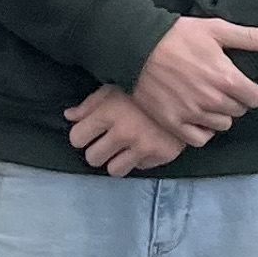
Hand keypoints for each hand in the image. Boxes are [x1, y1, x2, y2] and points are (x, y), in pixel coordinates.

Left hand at [64, 84, 183, 176]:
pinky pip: (139, 168)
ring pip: (114, 170)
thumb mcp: (114, 87)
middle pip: (93, 158)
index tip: (88, 133)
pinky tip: (143, 144)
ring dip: (116, 160)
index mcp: (109, 112)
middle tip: (106, 142)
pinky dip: (138, 159)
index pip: (77, 138)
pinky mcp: (161, 155)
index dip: (81, 136)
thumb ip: (90, 104)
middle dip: (97, 151)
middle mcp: (124, 132)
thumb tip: (69, 117)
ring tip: (122, 148)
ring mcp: (144, 146)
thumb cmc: (143, 86)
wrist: (188, 90)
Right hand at [132, 16, 257, 145]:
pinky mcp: (173, 123)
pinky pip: (199, 139)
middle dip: (233, 101)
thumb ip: (251, 37)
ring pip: (221, 126)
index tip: (236, 82)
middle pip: (238, 112)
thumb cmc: (178, 35)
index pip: (255, 98)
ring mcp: (192, 113)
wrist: (137, 46)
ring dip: (217, 115)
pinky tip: (196, 116)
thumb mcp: (216, 29)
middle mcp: (212, 100)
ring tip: (205, 100)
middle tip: (218, 88)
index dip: (248, 90)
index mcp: (226, 78)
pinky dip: (201, 131)